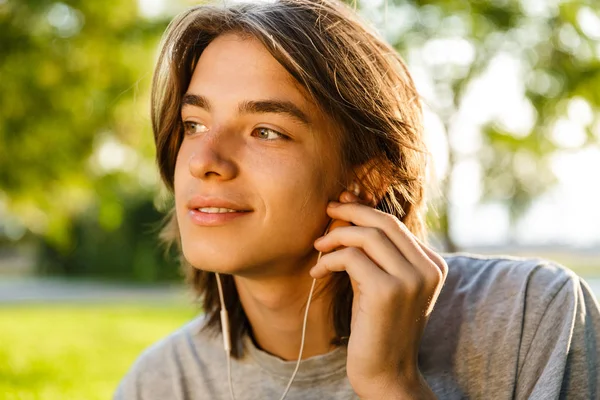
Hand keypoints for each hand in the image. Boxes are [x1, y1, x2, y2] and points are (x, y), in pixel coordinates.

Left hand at [310, 191, 446, 398]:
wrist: (386, 373)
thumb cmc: (378, 326)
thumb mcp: (383, 282)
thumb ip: (375, 252)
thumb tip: (351, 206)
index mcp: (433, 264)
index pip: (395, 224)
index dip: (363, 209)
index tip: (340, 205)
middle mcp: (428, 269)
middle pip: (384, 222)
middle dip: (351, 211)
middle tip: (327, 210)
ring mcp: (411, 280)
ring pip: (366, 236)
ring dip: (335, 237)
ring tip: (318, 247)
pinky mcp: (387, 291)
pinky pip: (351, 258)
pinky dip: (329, 260)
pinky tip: (317, 272)